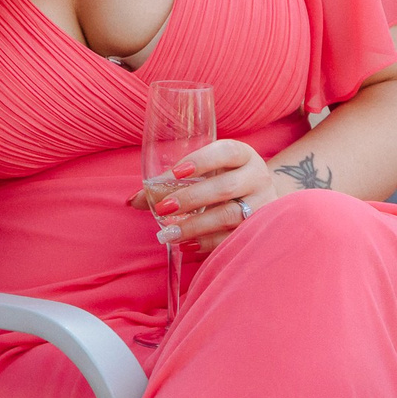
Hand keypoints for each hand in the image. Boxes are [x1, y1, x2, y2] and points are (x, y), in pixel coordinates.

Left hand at [131, 138, 272, 254]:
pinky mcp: (263, 228)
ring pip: (232, 215)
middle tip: (163, 209)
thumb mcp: (202, 173)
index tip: (177, 172)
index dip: (202, 161)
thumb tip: (134, 200)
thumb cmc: (221, 179)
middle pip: (226, 187)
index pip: (227, 152)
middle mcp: (258, 177)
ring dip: (197, 226)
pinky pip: (236, 237)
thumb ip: (169, 182)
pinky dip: (209, 242)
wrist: (259, 196)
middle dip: (191, 199)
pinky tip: (187, 245)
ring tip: (169, 234)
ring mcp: (264, 203)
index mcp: (242, 155)